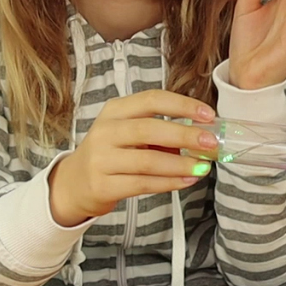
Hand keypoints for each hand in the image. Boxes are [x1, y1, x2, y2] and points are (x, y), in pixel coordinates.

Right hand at [48, 90, 219, 226]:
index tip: (207, 114)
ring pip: (148, 160)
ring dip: (180, 164)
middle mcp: (105, 131)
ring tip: (202, 167)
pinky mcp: (103, 186)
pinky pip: (143, 184)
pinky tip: (187, 180)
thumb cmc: (111, 154)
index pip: (152, 100)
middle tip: (211, 142)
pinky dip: (169, 182)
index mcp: (115, 111)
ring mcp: (101, 159)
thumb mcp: (128, 134)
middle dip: (185, 135)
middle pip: (150, 129)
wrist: (74, 183)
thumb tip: (201, 137)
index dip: (182, 105)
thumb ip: (160, 133)